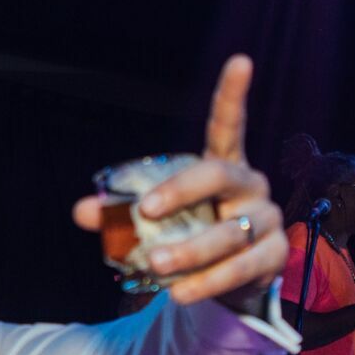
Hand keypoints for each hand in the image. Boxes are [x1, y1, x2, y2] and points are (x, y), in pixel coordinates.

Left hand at [73, 55, 285, 306]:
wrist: (227, 281)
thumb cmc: (191, 235)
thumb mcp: (156, 222)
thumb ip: (120, 213)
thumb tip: (81, 209)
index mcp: (222, 165)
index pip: (228, 125)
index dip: (232, 95)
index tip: (240, 60)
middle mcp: (249, 185)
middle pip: (219, 176)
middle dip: (182, 191)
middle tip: (146, 209)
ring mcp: (267, 219)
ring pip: (229, 232)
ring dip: (190, 250)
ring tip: (156, 265)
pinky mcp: (273, 256)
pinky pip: (240, 268)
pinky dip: (207, 282)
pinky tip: (180, 293)